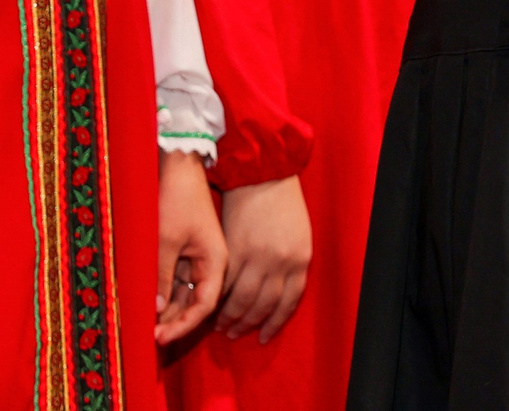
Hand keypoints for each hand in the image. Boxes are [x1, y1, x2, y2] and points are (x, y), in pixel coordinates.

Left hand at [156, 152, 227, 344]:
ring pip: (184, 294)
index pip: (205, 306)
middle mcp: (211, 264)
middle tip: (147, 335)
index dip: (183, 325)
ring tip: (144, 323)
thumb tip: (157, 312)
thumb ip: (161, 276)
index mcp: (216, 261)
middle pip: (195, 304)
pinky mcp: (185, 251)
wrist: (179, 165)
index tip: (160, 337)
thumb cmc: (177, 199)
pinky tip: (147, 302)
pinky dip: (163, 292)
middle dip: (173, 320)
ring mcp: (198, 258)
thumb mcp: (166, 239)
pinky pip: (176, 279)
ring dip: (167, 308)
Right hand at [214, 174, 311, 342]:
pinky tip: (209, 305)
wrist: (263, 172)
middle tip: (235, 333)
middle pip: (264, 305)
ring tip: (220, 325)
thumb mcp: (299, 234)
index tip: (263, 335)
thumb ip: (290, 263)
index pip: (289, 302)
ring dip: (230, 316)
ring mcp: (256, 257)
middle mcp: (280, 263)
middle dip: (249, 323)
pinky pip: (224, 283)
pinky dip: (216, 298)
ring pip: (242, 300)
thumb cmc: (282, 202)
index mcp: (300, 259)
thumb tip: (277, 290)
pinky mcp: (234, 250)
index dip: (275, 322)